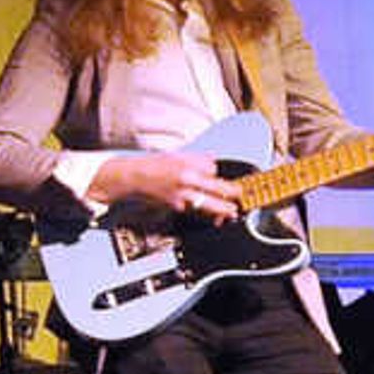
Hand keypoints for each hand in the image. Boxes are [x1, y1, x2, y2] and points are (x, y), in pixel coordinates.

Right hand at [98, 148, 241, 220]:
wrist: (132, 179)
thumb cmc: (153, 166)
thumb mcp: (177, 156)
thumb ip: (197, 160)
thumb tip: (213, 164)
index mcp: (187, 164)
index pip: (212, 169)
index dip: (217, 175)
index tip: (223, 179)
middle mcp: (187, 180)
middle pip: (216, 188)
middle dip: (231, 194)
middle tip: (240, 197)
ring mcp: (182, 196)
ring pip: (208, 204)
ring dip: (222, 210)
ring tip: (232, 213)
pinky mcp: (176, 208)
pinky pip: (195, 210)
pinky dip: (203, 212)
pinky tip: (213, 217)